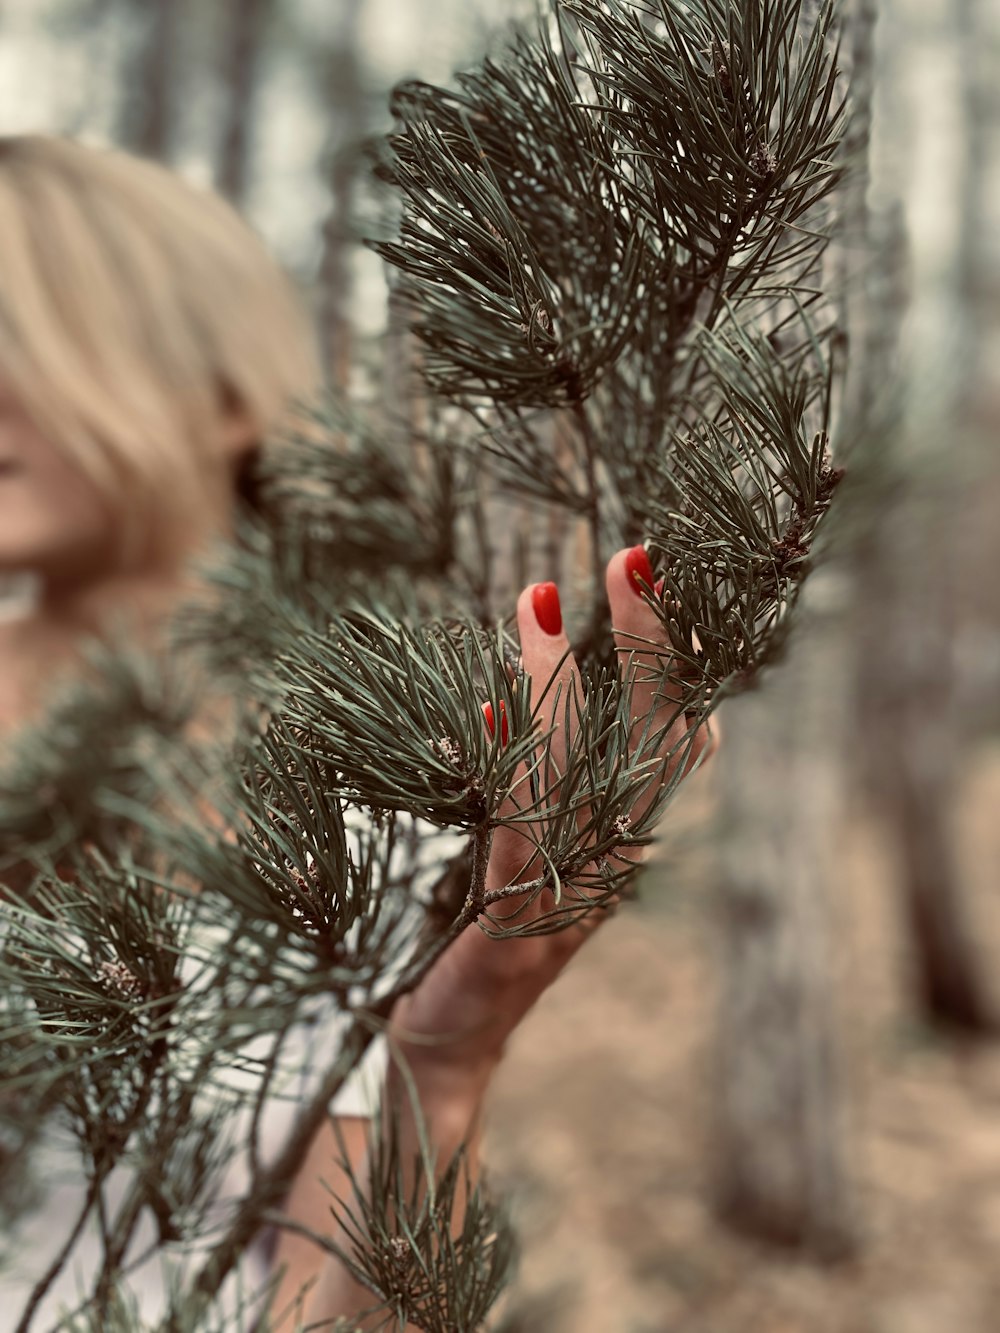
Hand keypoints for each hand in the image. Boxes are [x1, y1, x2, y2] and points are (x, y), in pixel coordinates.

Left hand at [388, 545, 714, 1097]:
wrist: (453, 1039)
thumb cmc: (489, 925)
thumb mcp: (530, 841)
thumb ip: (538, 780)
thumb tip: (510, 698)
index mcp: (624, 837)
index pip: (677, 739)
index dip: (680, 662)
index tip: (665, 579)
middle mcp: (612, 862)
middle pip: (649, 742)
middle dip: (646, 646)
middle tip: (632, 558)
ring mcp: (567, 895)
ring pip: (581, 775)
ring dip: (561, 685)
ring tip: (543, 602)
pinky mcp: (509, 926)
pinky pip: (514, 837)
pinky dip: (508, 772)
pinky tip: (489, 715)